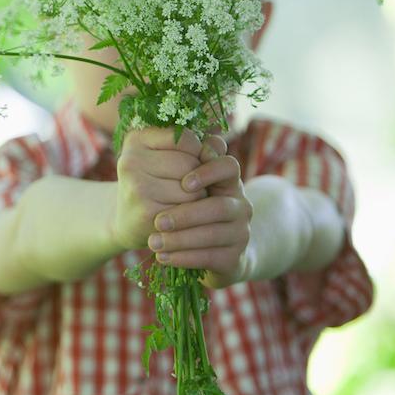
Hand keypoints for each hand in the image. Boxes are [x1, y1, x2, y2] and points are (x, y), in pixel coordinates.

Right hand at [110, 127, 208, 250]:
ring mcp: (137, 187)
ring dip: (198, 197)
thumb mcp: (171, 156)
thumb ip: (199, 145)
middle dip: (198, 176)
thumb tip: (218, 145)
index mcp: (136, 139)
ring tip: (182, 200)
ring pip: (192, 189)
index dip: (196, 151)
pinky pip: (188, 211)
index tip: (190, 161)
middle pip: (189, 164)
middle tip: (186, 185)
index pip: (183, 138)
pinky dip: (191, 214)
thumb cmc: (158, 181)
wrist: (130, 219)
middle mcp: (131, 160)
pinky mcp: (146, 212)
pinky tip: (178, 215)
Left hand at [147, 134, 253, 287]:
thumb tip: (170, 134)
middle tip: (158, 221)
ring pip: (213, 235)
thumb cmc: (190, 211)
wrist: (212, 252)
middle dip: (186, 215)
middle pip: (219, 208)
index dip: (209, 172)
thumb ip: (181, 162)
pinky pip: (211, 258)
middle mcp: (241, 206)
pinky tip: (163, 258)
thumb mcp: (186, 187)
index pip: (229, 167)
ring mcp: (241, 234)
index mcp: (229, 183)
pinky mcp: (234, 260)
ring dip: (180, 240)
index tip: (184, 182)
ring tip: (153, 243)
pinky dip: (185, 258)